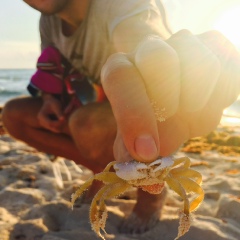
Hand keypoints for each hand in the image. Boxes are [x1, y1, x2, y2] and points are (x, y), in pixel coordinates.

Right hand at [37, 94, 64, 132]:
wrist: (50, 102)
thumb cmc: (54, 103)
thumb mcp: (57, 106)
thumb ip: (59, 113)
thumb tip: (63, 119)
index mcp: (41, 116)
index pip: (50, 123)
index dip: (58, 123)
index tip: (64, 119)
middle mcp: (41, 121)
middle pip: (51, 127)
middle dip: (59, 125)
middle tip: (66, 120)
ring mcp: (44, 124)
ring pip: (53, 129)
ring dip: (60, 126)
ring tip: (64, 119)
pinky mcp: (47, 125)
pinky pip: (55, 128)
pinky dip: (59, 126)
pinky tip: (63, 120)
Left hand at [101, 30, 239, 161]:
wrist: (167, 90)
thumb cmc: (146, 116)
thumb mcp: (132, 136)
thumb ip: (134, 156)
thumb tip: (153, 184)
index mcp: (121, 68)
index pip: (120, 78)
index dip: (134, 115)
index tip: (146, 152)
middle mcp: (149, 48)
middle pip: (159, 59)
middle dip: (168, 103)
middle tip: (170, 127)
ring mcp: (184, 42)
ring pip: (204, 67)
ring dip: (199, 107)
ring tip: (187, 117)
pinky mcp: (215, 45)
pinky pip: (229, 71)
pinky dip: (220, 99)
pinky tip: (204, 105)